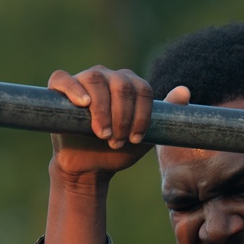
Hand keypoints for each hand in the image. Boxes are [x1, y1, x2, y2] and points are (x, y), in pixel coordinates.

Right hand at [47, 66, 190, 182]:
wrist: (90, 167)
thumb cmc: (118, 149)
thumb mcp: (146, 134)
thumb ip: (166, 113)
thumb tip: (184, 91)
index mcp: (129, 84)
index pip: (142, 89)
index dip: (141, 115)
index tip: (136, 139)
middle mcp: (108, 76)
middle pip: (121, 85)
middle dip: (122, 116)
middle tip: (117, 140)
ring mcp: (83, 80)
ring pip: (95, 80)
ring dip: (102, 110)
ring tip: (102, 134)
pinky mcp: (59, 90)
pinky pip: (63, 79)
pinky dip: (73, 88)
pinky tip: (83, 104)